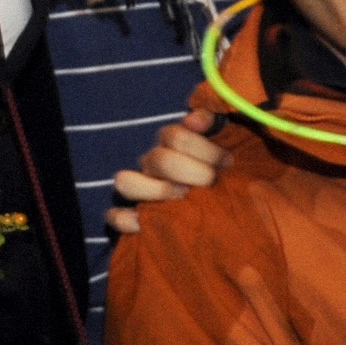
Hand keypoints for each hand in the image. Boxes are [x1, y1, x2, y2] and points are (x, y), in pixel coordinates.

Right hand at [106, 104, 229, 238]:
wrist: (230, 222)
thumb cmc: (226, 179)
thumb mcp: (227, 148)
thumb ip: (213, 123)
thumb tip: (193, 120)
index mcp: (174, 146)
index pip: (175, 136)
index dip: (202, 147)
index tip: (227, 161)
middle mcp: (153, 166)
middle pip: (158, 159)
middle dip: (190, 171)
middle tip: (212, 183)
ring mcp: (140, 191)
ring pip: (125, 181)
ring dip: (156, 190)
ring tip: (183, 199)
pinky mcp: (131, 219)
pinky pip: (115, 216)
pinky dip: (125, 219)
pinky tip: (142, 223)